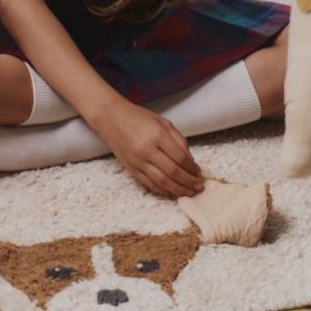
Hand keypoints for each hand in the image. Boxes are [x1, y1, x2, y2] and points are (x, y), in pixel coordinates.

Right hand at [90, 99, 204, 197]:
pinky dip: (163, 190)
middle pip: (173, 172)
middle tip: (199, 186)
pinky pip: (149, 184)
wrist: (111, 117)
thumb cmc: (138, 117)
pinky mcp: (131, 168)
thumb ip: (178, 140)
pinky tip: (172, 191)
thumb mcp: (162, 122)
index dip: (192, 168)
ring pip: (162, 182)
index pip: (180, 157)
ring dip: (178, 190)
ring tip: (189, 193)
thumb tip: (190, 160)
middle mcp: (147, 150)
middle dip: (189, 182)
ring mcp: (137, 161)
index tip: (199, 172)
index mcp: (157, 135)